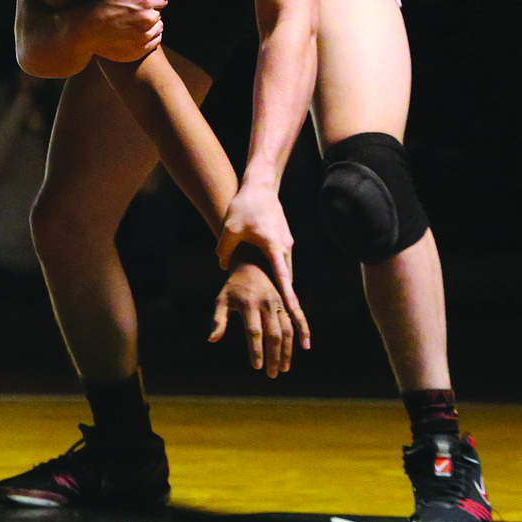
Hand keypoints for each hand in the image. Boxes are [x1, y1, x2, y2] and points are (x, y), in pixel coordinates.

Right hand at [87, 0, 171, 62]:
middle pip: (159, 14)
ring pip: (158, 28)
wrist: (87, 30)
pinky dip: (147, 38)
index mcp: (146, 1)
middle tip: (130, 15)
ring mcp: (145, 36)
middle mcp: (148, 19)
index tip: (135, 4)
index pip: (162, 0)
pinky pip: (155, 41)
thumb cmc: (105, 5)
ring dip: (149, 26)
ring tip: (130, 25)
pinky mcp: (142, 50)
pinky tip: (132, 35)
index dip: (149, 0)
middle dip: (149, 13)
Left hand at [209, 261, 309, 376]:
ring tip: (283, 369)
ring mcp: (279, 303)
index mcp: (249, 304)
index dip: (256, 350)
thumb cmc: (233, 287)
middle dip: (273, 356)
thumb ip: (218, 320)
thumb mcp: (222, 300)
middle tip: (271, 375)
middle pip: (273, 334)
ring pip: (287, 330)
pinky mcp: (287, 302)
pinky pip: (296, 320)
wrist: (252, 264)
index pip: (254, 332)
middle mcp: (266, 304)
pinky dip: (302, 333)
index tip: (257, 367)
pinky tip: (304, 347)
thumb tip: (212, 340)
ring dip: (287, 351)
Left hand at [215, 182, 307, 347]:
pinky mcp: (282, 244)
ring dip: (289, 298)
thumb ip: (226, 249)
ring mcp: (286, 247)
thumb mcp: (230, 229)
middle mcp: (284, 249)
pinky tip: (281, 299)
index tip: (295, 316)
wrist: (260, 186)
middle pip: (290, 283)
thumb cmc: (244, 206)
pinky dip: (283, 283)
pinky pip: (283, 268)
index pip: (284, 278)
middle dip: (294, 309)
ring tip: (294, 324)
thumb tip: (222, 265)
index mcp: (274, 247)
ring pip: (287, 277)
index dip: (289, 298)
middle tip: (300, 335)